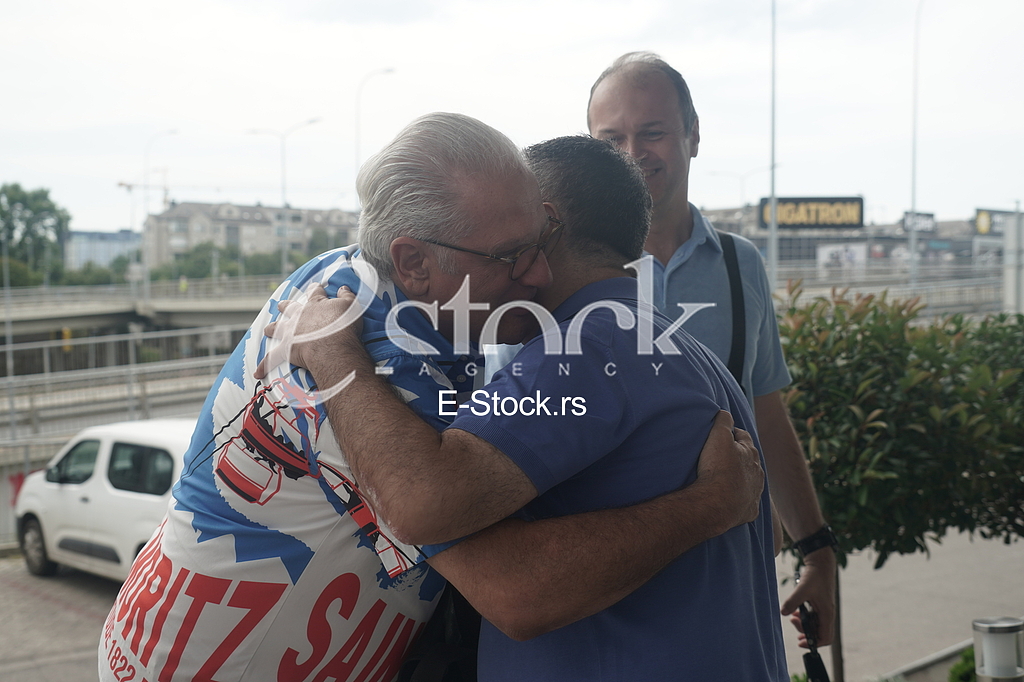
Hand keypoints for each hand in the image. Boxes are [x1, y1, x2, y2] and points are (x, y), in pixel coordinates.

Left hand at [254, 282, 363, 379]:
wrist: (332, 346)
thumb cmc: (343, 326)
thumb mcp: (351, 306)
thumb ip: (347, 296)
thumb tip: (343, 287)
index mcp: (316, 304)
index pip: (314, 292)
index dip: (315, 289)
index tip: (315, 287)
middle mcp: (300, 315)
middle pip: (289, 307)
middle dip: (285, 306)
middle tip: (282, 305)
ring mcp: (291, 332)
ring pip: (277, 328)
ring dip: (272, 329)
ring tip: (267, 329)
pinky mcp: (286, 349)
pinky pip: (271, 359)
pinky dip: (264, 365)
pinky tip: (257, 372)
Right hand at [695, 410, 763, 533]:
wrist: (717, 503)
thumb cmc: (717, 469)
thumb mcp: (717, 437)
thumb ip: (723, 421)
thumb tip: (724, 412)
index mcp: (750, 453)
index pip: (744, 437)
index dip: (733, 433)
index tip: (725, 434)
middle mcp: (757, 472)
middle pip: (750, 459)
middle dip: (740, 456)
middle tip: (725, 455)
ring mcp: (755, 492)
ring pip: (752, 481)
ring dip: (743, 478)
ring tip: (729, 478)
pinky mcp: (750, 510)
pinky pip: (748, 503)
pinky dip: (742, 500)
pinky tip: (734, 501)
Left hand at [781, 547, 836, 647]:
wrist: (820, 564)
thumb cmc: (815, 576)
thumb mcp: (802, 589)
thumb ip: (793, 601)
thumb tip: (783, 613)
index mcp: (827, 614)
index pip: (825, 638)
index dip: (814, 643)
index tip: (800, 642)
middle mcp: (827, 614)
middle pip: (819, 633)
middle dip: (805, 633)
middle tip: (793, 622)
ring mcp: (824, 610)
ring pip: (815, 625)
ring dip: (803, 625)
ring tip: (792, 618)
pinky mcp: (819, 605)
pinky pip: (812, 617)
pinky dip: (804, 618)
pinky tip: (794, 612)